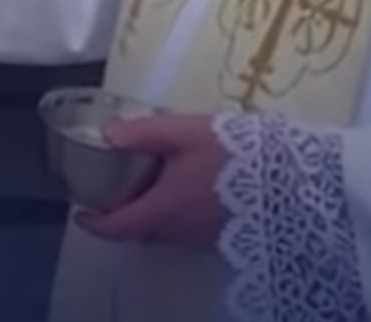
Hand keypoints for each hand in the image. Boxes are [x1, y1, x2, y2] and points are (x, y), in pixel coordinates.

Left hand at [75, 114, 226, 248]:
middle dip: (122, 217)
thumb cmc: (232, 154)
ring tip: (144, 184)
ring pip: (163, 231)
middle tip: (111, 192)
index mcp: (163, 210)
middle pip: (140, 232)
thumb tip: (106, 135)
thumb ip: (143, 133)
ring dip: (148, 214)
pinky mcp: (223, 234)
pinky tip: (180, 187)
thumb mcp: (184, 133)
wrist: (290, 180)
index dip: (95, 224)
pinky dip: (171, 214)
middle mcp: (179, 231)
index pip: (118, 228)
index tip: (80, 213)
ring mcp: (203, 237)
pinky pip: (185, 229)